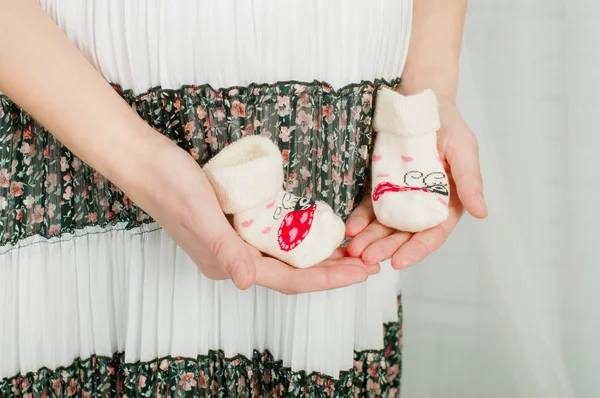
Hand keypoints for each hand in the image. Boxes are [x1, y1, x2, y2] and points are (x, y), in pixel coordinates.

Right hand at [125, 134, 374, 292]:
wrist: (146, 162)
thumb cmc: (170, 187)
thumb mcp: (200, 216)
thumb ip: (225, 249)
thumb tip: (249, 283)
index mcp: (229, 264)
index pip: (289, 279)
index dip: (327, 278)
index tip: (361, 272)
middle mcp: (235, 258)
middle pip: (292, 272)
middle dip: (331, 270)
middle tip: (367, 264)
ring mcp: (235, 240)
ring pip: (286, 256)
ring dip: (318, 255)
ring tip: (351, 251)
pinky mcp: (235, 222)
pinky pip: (275, 238)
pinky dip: (300, 237)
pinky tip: (316, 228)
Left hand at [344, 93, 487, 268]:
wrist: (418, 98)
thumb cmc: (446, 122)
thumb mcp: (463, 147)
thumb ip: (470, 179)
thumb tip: (482, 213)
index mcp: (447, 201)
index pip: (432, 233)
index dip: (417, 250)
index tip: (398, 262)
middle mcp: (422, 204)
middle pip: (404, 234)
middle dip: (385, 248)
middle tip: (366, 260)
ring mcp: (399, 197)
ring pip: (384, 226)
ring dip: (369, 240)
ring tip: (353, 250)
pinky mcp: (380, 186)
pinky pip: (368, 207)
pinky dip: (359, 219)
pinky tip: (349, 228)